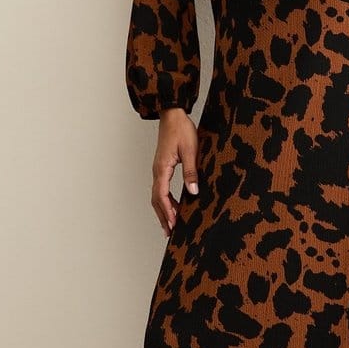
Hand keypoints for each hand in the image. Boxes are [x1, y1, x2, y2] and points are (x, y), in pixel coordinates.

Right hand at [151, 108, 198, 236]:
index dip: (167, 211)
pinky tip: (172, 206)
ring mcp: (158, 169)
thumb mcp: (191, 150)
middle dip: (162, 216)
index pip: (161, 195)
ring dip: (162, 210)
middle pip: (156, 199)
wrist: (172, 115)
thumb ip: (191, 172)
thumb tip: (193, 192)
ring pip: (157, 195)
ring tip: (170, 225)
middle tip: (169, 233)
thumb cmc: (181, 130)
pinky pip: (160, 188)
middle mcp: (157, 171)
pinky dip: (165, 200)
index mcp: (162, 168)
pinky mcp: (161, 167)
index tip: (173, 224)